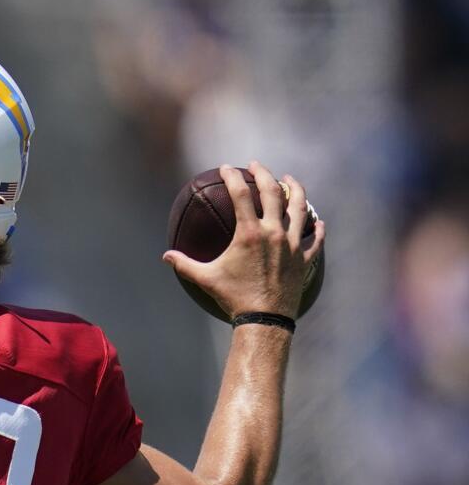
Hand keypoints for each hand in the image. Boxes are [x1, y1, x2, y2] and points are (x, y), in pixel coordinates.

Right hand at [163, 161, 325, 318]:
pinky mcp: (304, 259)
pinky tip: (317, 221)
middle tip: (255, 166)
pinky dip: (317, 227)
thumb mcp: (206, 278)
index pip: (240, 194)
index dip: (231, 177)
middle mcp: (273, 232)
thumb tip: (166, 256)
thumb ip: (184, 264)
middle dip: (264, 174)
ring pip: (299, 208)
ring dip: (295, 190)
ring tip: (290, 180)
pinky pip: (315, 238)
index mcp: (249, 233)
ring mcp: (293, 244)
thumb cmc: (233, 297)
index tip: (226, 168)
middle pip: (273, 192)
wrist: (264, 319)